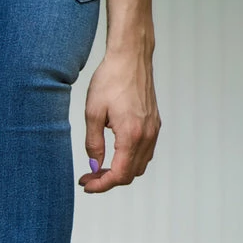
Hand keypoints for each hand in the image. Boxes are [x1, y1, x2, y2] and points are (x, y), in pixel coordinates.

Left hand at [79, 48, 160, 192]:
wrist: (130, 58)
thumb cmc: (110, 79)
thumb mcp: (93, 113)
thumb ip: (93, 144)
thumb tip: (94, 165)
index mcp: (131, 135)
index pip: (119, 175)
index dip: (101, 185)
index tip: (87, 184)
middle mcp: (146, 136)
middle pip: (130, 175)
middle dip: (108, 181)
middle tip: (89, 176)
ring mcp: (153, 131)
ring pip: (139, 166)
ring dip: (120, 172)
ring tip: (99, 167)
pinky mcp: (155, 125)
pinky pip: (145, 153)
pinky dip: (130, 161)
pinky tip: (114, 154)